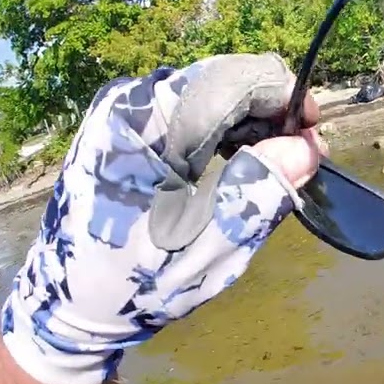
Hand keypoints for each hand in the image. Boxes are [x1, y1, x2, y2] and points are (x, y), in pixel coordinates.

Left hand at [1, 53, 327, 383]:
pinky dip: (222, 126)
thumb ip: (259, 189)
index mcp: (146, 123)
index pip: (236, 78)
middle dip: (271, 113)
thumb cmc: (136, 282)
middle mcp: (129, 100)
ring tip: (273, 166)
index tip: (316, 138)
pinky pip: (188, 106)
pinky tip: (237, 161)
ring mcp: (121, 108)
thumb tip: (307, 149)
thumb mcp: (210, 245)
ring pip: (210, 89)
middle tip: (300, 161)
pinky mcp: (122, 122)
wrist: (67, 305)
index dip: (287, 98)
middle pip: (224, 78)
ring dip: (250, 120)